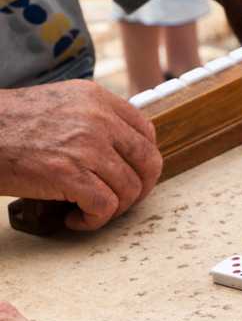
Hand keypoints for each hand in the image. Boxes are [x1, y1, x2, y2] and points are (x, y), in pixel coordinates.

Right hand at [0, 80, 161, 230]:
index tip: (128, 175)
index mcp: (97, 99)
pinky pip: (106, 207)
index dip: (142, 162)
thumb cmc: (9, 126)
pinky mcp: (70, 174)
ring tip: (86, 209)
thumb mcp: (60, 106)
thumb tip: (124, 153)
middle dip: (138, 189)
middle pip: (149, 163)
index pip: (147, 133)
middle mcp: (98, 119)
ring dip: (113, 208)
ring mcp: (86, 146)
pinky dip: (93, 220)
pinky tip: (73, 217)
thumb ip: (94, 121)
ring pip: (130, 190)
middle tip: (117, 200)